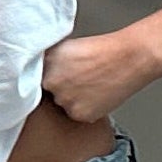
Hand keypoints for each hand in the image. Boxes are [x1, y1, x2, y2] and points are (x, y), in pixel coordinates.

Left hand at [42, 29, 159, 122]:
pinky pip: (76, 114)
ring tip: (89, 84)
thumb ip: (48, 59)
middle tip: (77, 78)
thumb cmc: (102, 50)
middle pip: (48, 93)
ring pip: (62, 104)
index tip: (56, 75)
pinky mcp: (79, 114)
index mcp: (45, 64)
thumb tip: (36, 68)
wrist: (128, 58)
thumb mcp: (66, 47)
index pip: (32, 78)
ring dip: (71, 98)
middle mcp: (51, 83)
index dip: (45, 77)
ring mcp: (65, 100)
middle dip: (58, 87)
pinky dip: (84, 107)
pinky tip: (95, 94)